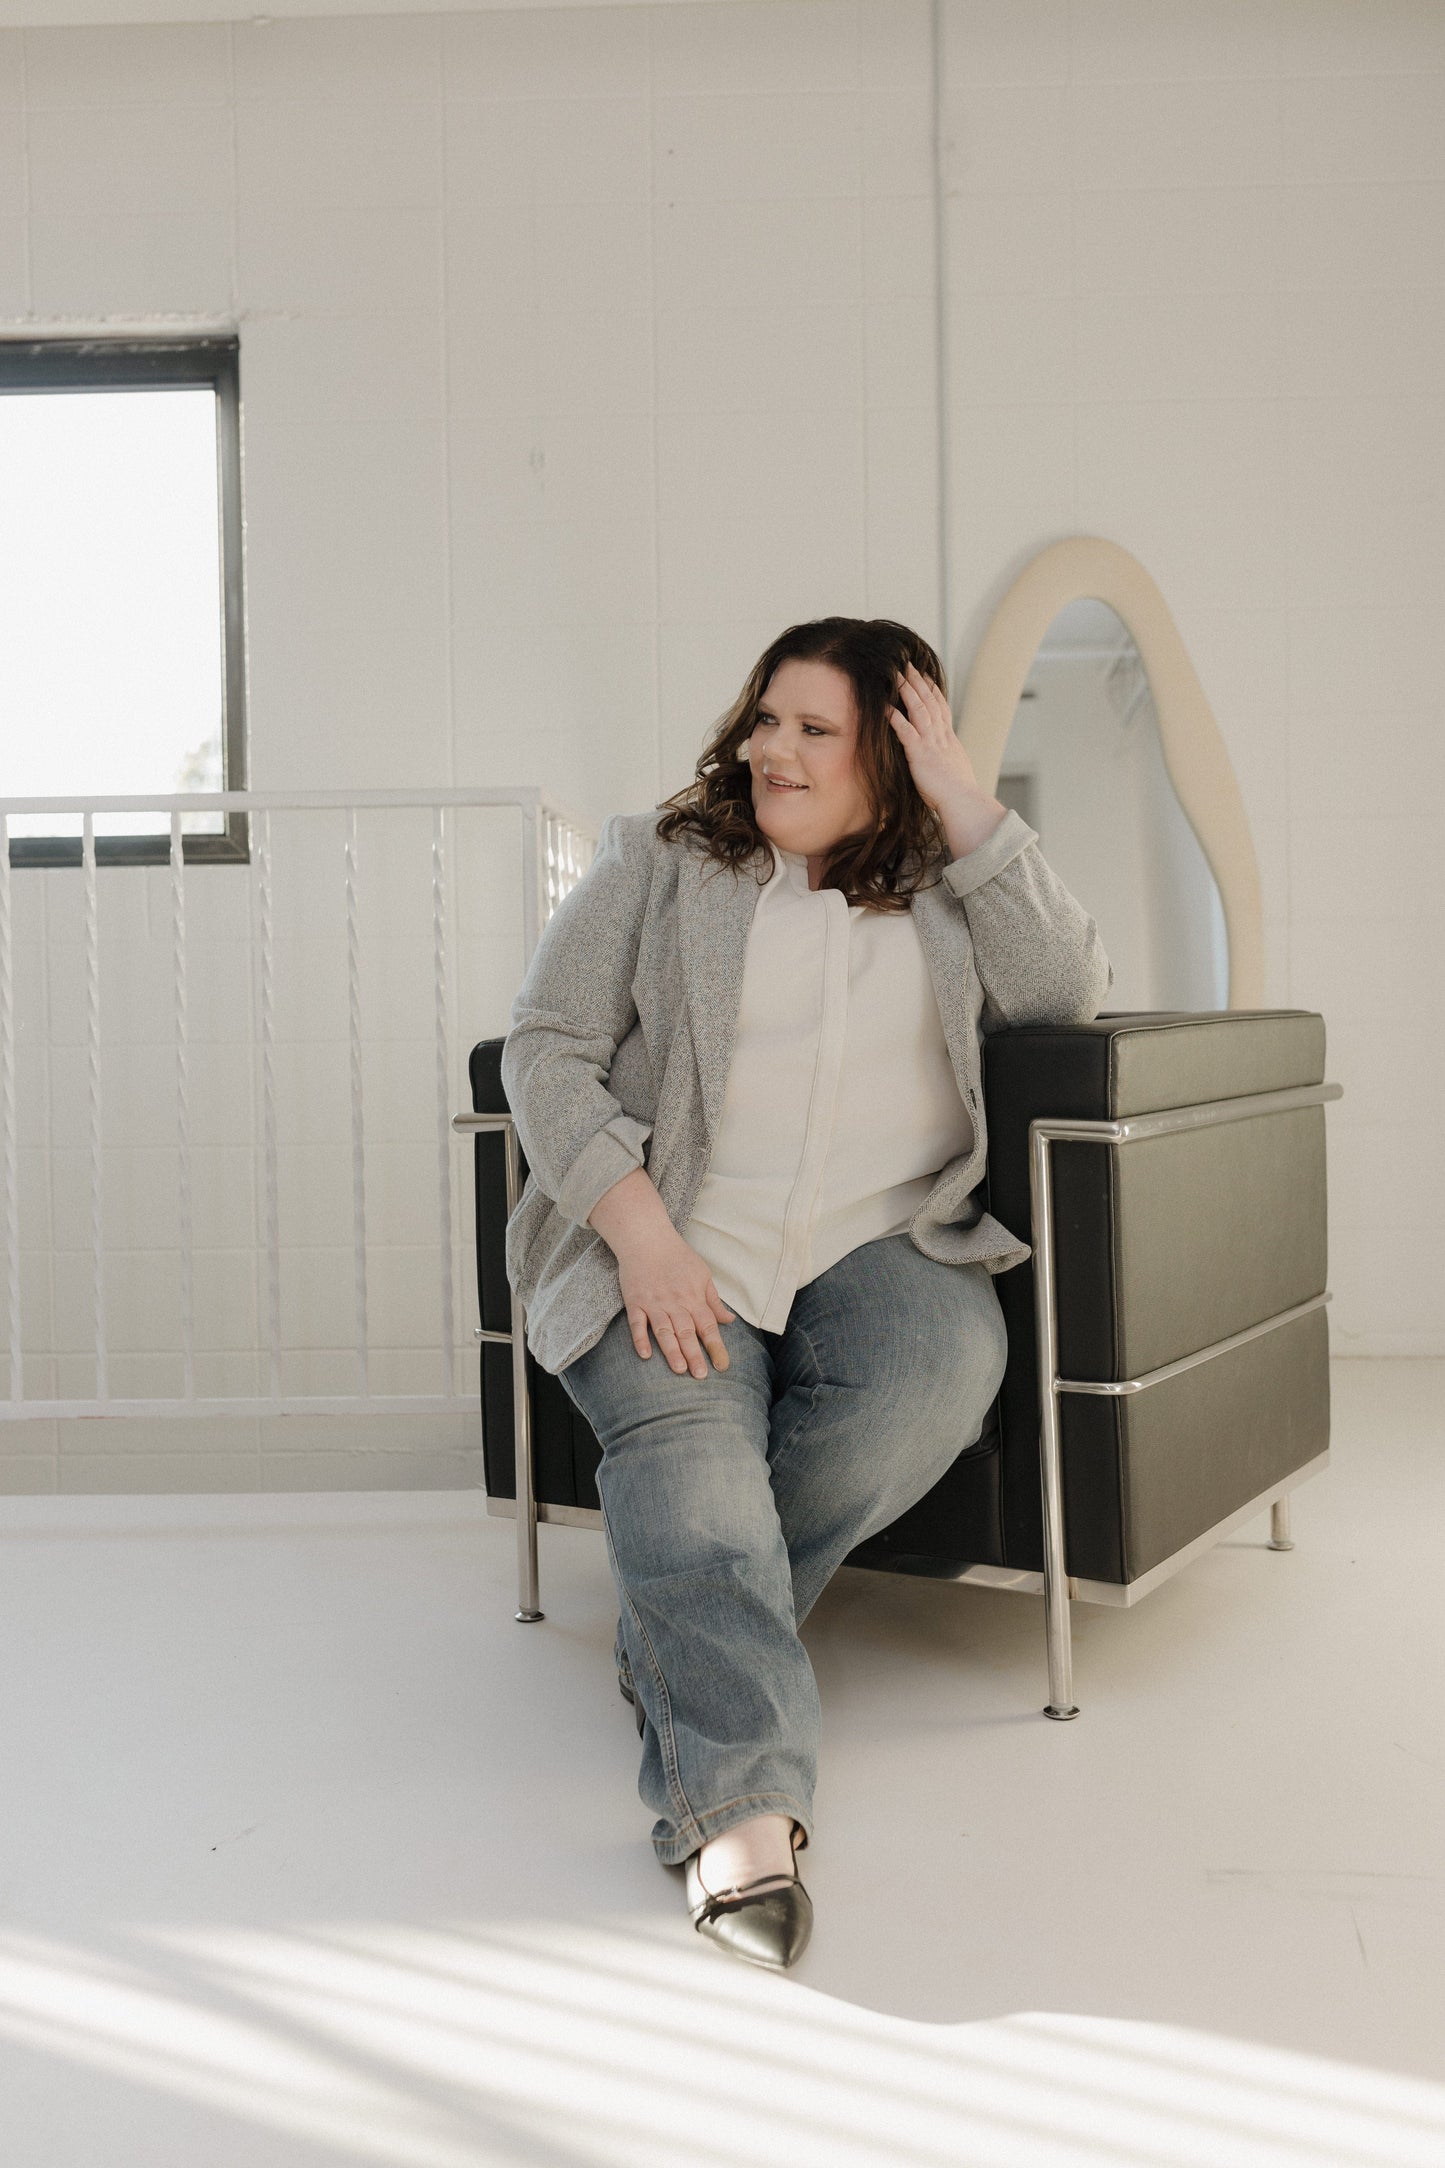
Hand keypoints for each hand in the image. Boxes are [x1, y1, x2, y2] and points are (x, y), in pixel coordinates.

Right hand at [616, 1227, 735, 1376]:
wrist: (647, 1238)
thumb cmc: (677, 1256)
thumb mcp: (702, 1275)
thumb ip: (714, 1301)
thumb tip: (729, 1321)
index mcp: (694, 1297)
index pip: (708, 1326)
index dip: (716, 1346)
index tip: (722, 1365)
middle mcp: (675, 1302)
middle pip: (687, 1332)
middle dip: (695, 1354)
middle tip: (701, 1376)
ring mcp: (654, 1303)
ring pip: (664, 1331)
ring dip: (672, 1351)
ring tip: (679, 1370)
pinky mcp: (635, 1302)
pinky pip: (637, 1323)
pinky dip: (640, 1339)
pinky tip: (645, 1355)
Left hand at [886, 659, 985, 817]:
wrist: (963, 801)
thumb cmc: (957, 794)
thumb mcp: (955, 771)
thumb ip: (947, 761)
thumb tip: (945, 763)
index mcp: (949, 740)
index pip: (941, 708)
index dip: (933, 691)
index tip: (926, 677)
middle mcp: (941, 736)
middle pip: (930, 702)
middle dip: (918, 682)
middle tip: (908, 664)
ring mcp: (931, 743)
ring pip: (919, 709)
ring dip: (907, 690)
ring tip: (896, 674)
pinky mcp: (920, 753)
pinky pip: (905, 730)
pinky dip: (894, 717)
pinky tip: (884, 707)